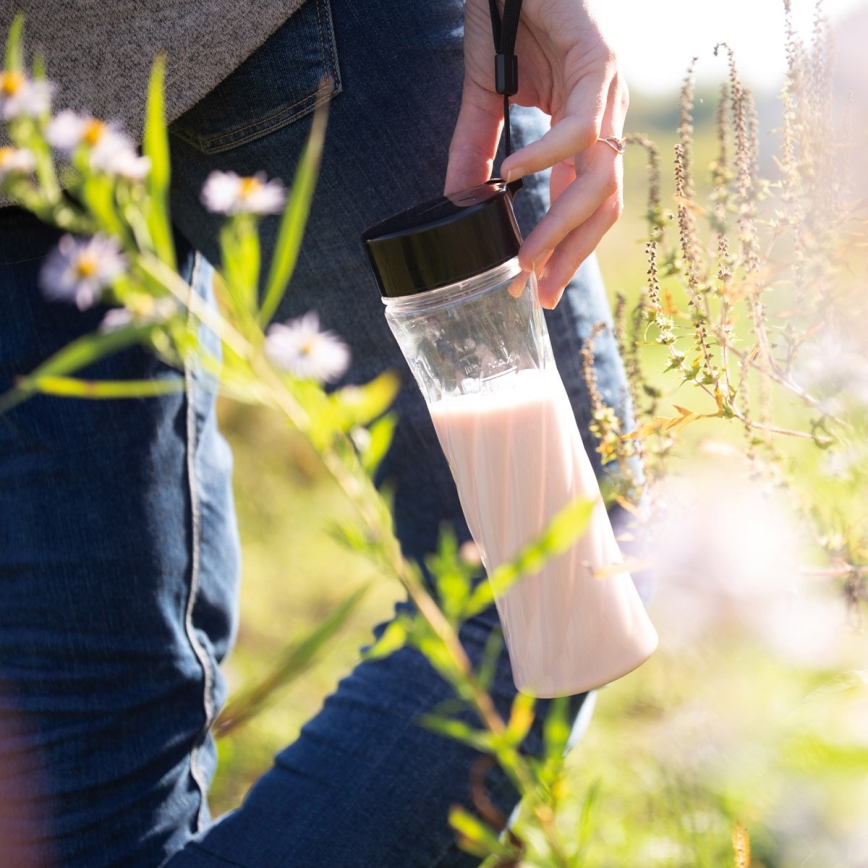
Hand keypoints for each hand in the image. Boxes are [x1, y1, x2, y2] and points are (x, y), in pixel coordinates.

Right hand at [445, 0, 626, 307]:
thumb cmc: (507, 20)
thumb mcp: (485, 101)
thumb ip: (475, 152)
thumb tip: (458, 201)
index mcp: (581, 134)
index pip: (582, 207)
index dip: (562, 251)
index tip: (534, 290)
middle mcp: (603, 119)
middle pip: (604, 206)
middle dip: (572, 256)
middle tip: (539, 293)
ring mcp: (606, 93)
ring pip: (598, 178)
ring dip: (561, 226)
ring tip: (526, 257)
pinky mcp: (597, 62)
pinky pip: (577, 126)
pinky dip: (545, 156)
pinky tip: (513, 175)